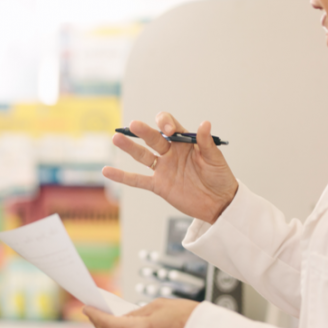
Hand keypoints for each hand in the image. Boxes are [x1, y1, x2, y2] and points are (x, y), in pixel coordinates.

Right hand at [103, 114, 237, 223]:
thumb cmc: (220, 178)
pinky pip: (137, 180)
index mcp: (185, 143)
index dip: (166, 124)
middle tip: (134, 125)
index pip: (170, 126)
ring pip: (142, 155)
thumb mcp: (216, 159)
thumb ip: (207, 142)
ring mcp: (163, 169)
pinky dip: (122, 176)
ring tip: (116, 138)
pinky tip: (108, 171)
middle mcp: (171, 153)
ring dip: (129, 147)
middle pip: (153, 139)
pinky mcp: (158, 185)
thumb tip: (205, 123)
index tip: (168, 131)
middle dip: (144, 132)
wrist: (220, 204)